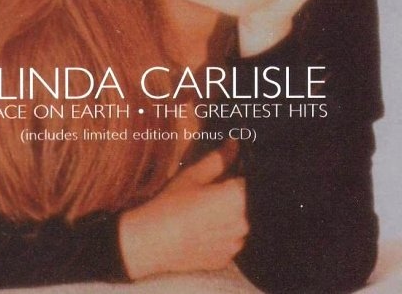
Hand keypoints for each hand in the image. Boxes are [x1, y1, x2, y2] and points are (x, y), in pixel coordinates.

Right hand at [118, 143, 247, 279]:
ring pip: (240, 221)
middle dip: (233, 196)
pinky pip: (231, 240)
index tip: (222, 177)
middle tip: (208, 194)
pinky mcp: (227, 258)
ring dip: (229, 215)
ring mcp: (236, 243)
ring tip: (203, 212)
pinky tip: (202, 229)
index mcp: (237, 197)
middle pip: (246, 202)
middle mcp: (243, 221)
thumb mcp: (193, 175)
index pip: (249, 180)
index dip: (236, 176)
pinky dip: (222, 233)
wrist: (153, 240)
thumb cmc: (171, 203)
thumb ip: (219, 159)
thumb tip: (235, 143)